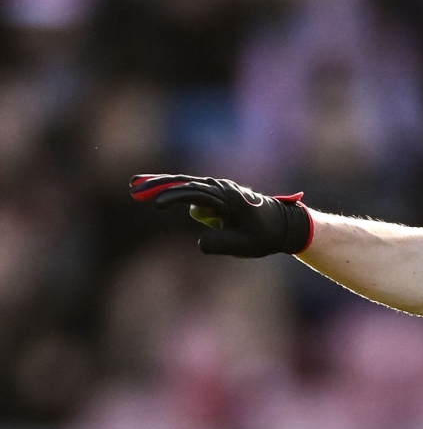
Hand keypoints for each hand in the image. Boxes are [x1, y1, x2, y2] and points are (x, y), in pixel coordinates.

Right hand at [130, 173, 312, 256]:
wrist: (283, 225)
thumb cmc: (265, 237)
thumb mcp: (246, 246)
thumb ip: (222, 244)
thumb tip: (199, 243)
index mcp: (227, 197)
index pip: (194, 194)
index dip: (174, 198)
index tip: (156, 205)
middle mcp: (220, 187)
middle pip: (183, 182)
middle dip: (158, 185)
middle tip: (133, 187)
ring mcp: (217, 188)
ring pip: (184, 183)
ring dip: (160, 185)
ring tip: (135, 187)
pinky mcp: (215, 194)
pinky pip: (190, 190)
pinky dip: (172, 190)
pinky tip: (156, 195)